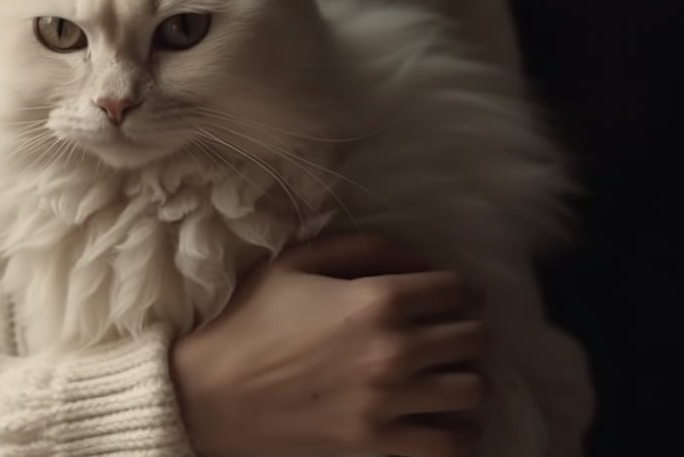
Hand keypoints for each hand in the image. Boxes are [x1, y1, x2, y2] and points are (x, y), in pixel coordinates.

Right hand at [170, 234, 486, 456]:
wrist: (209, 392)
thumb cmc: (249, 321)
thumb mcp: (296, 262)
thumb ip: (362, 246)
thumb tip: (417, 258)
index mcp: (377, 298)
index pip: (457, 289)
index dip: (460, 289)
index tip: (452, 296)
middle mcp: (395, 348)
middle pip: (474, 337)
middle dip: (466, 329)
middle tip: (447, 332)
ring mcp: (389, 400)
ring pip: (473, 388)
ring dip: (465, 377)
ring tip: (446, 374)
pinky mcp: (378, 441)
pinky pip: (452, 442)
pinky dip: (461, 431)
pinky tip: (447, 419)